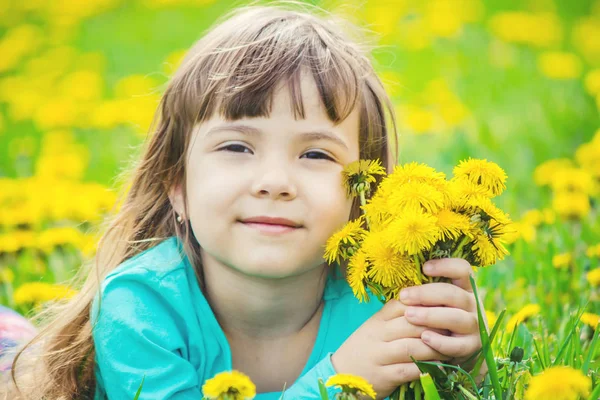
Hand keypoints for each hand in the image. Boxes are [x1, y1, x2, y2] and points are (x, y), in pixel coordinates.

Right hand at [331, 299, 450, 398]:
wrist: (341, 374)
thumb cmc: (365, 348)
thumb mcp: (375, 326)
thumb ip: (395, 315)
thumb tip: (425, 301)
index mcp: (377, 320)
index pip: (403, 304)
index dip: (426, 304)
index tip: (445, 306)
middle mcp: (377, 335)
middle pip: (411, 323)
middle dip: (435, 325)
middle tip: (455, 327)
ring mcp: (379, 356)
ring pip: (412, 347)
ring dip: (435, 348)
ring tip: (450, 348)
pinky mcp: (384, 376)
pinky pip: (409, 370)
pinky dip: (427, 368)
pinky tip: (440, 366)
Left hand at [398, 258, 484, 368]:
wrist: (452, 352)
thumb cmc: (435, 319)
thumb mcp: (433, 302)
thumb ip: (424, 291)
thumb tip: (401, 277)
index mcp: (464, 287)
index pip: (463, 269)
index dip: (446, 266)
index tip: (424, 268)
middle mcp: (473, 304)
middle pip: (453, 294)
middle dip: (426, 294)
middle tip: (403, 296)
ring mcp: (475, 326)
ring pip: (456, 318)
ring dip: (431, 316)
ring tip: (409, 315)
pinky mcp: (472, 347)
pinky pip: (458, 345)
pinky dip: (441, 342)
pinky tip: (424, 337)